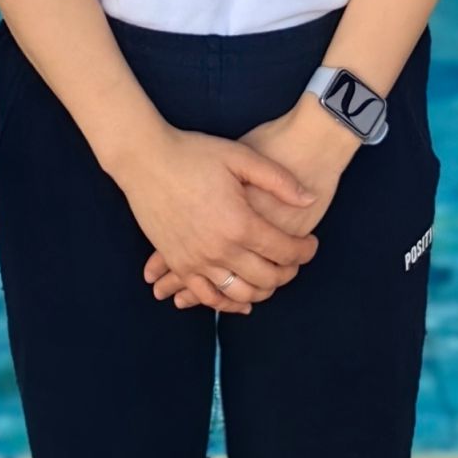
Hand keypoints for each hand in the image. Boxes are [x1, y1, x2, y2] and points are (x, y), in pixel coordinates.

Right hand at [113, 124, 322, 315]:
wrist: (145, 159)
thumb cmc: (193, 153)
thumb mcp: (240, 156)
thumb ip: (278, 180)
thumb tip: (310, 199)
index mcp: (240, 223)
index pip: (284, 251)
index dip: (304, 251)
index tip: (312, 244)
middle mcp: (220, 249)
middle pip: (266, 278)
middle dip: (288, 273)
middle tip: (296, 261)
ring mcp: (196, 260)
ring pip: (239, 294)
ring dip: (262, 292)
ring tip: (273, 278)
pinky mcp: (178, 263)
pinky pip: (207, 296)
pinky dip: (227, 304)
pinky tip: (242, 301)